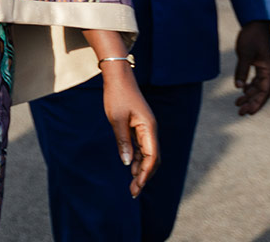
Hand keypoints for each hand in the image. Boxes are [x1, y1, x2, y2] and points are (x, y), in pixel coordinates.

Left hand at [100, 61, 159, 196]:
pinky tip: (131, 168)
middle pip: (153, 159)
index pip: (152, 157)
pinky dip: (138, 159)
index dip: (145, 174)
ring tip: (133, 185)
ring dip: (141, 169)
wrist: (118, 76)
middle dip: (145, 176)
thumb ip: (123, 141)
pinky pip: (142, 147)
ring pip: (148, 154)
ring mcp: (146, 128)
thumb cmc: (117, 95)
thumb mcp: (116, 119)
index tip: (137, 186)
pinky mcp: (140, 126)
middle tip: (134, 191)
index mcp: (149, 128)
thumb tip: (128, 163)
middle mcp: (151, 130)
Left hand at [233, 21, 269, 115]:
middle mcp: (269, 71)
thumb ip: (242, 70)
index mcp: (269, 70)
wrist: (255, 23)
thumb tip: (239, 88)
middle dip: (252, 103)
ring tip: (237, 104)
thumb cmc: (252, 37)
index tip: (249, 113)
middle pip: (261, 92)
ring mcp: (265, 68)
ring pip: (258, 87)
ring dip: (249, 96)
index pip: (264, 92)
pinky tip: (242, 91)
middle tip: (240, 112)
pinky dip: (249, 86)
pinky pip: (256, 80)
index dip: (257, 103)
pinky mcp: (260, 64)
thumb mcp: (245, 54)